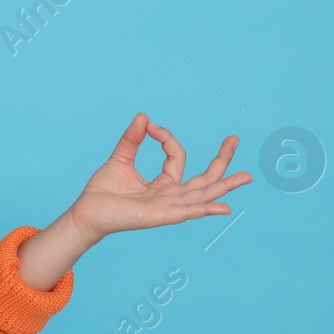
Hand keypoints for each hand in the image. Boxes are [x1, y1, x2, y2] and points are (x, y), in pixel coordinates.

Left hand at [68, 112, 251, 240]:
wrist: (87, 211)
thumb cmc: (103, 191)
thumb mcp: (120, 159)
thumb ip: (132, 139)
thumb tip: (144, 117)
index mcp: (163, 184)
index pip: (177, 157)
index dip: (167, 138)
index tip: (152, 126)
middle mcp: (170, 196)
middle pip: (204, 179)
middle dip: (221, 160)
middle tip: (235, 139)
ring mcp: (168, 207)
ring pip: (202, 195)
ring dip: (224, 186)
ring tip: (246, 176)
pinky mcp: (159, 216)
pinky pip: (186, 211)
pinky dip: (204, 209)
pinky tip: (223, 206)